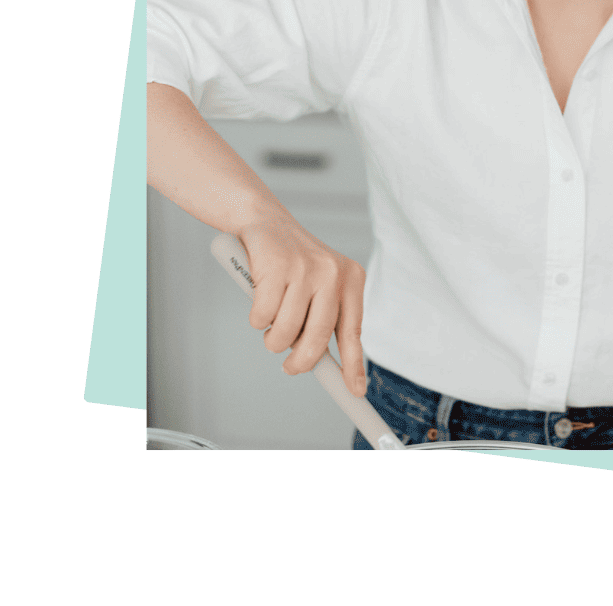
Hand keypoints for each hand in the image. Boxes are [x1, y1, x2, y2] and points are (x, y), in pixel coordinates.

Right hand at [237, 218, 366, 396]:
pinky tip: (259, 297)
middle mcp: (334, 273)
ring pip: (286, 332)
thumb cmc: (293, 262)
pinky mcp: (277, 267)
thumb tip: (323, 365)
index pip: (354, 331)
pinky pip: (262, 317)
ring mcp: (306, 268)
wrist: (265, 220)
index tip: (355, 392)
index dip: (354, 366)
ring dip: (273, 338)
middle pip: (318, 338)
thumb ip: (324, 319)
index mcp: (351, 279)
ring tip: (271, 322)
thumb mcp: (320, 286)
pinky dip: (256, 317)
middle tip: (290, 367)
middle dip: (300, 362)